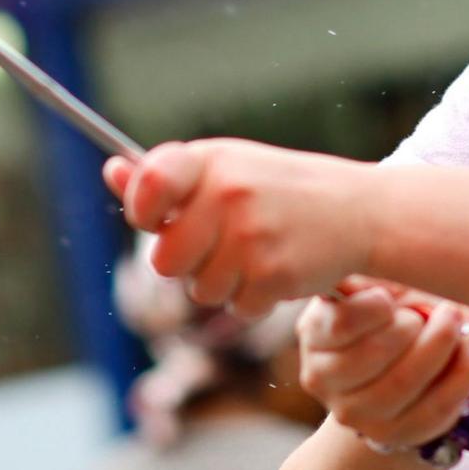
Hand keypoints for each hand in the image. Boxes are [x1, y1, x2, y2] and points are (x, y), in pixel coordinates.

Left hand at [104, 138, 377, 311]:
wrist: (357, 210)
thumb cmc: (277, 190)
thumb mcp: (226, 169)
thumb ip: (168, 177)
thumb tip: (111, 170)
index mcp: (212, 161)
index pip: (149, 183)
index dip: (142, 211)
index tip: (158, 219)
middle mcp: (228, 194)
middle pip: (165, 260)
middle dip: (187, 263)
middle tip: (218, 245)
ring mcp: (251, 236)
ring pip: (200, 291)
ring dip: (223, 283)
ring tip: (255, 253)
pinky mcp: (273, 274)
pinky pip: (237, 308)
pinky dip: (254, 299)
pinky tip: (276, 270)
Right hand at [297, 277, 468, 454]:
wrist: (397, 365)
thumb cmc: (390, 310)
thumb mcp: (380, 283)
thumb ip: (382, 276)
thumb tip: (395, 265)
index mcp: (315, 333)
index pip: (340, 323)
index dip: (375, 307)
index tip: (395, 297)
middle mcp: (323, 378)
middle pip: (373, 354)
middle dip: (417, 326)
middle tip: (442, 308)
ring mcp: (355, 413)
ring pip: (403, 384)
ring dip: (441, 347)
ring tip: (456, 322)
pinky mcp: (392, 434)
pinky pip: (435, 408)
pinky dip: (462, 373)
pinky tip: (468, 347)